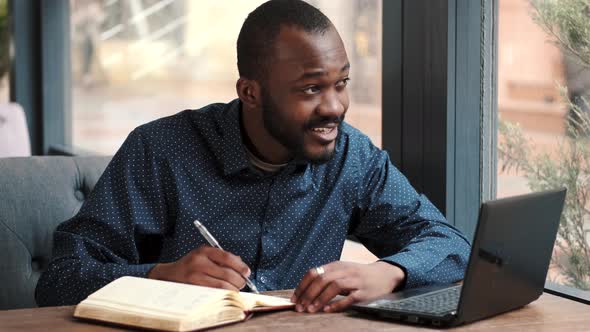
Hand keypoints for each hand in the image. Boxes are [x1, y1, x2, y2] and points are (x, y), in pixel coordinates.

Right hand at [147, 245, 250, 290]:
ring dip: (233, 289)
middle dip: (239, 280)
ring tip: (236, 289)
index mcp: (204, 251)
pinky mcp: (193, 288)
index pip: (227, 257)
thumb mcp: (204, 256)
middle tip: (243, 283)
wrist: (168, 275)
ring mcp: (195, 276)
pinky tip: (226, 293)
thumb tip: (241, 265)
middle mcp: (199, 262)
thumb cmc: (190, 265)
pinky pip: (214, 293)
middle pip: (227, 273)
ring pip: (222, 285)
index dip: (240, 266)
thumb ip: (221, 258)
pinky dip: (224, 294)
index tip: (247, 272)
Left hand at [291, 261, 405, 312]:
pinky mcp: (363, 292)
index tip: (294, 299)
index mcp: (336, 265)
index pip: (314, 272)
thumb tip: (304, 291)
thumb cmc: (358, 275)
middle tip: (299, 307)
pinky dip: (337, 304)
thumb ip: (326, 277)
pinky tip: (328, 310)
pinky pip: (349, 298)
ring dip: (320, 298)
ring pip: (334, 286)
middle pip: (322, 279)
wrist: (383, 275)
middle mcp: (344, 271)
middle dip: (308, 294)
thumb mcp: (341, 271)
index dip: (302, 286)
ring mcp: (354, 280)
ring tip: (311, 310)